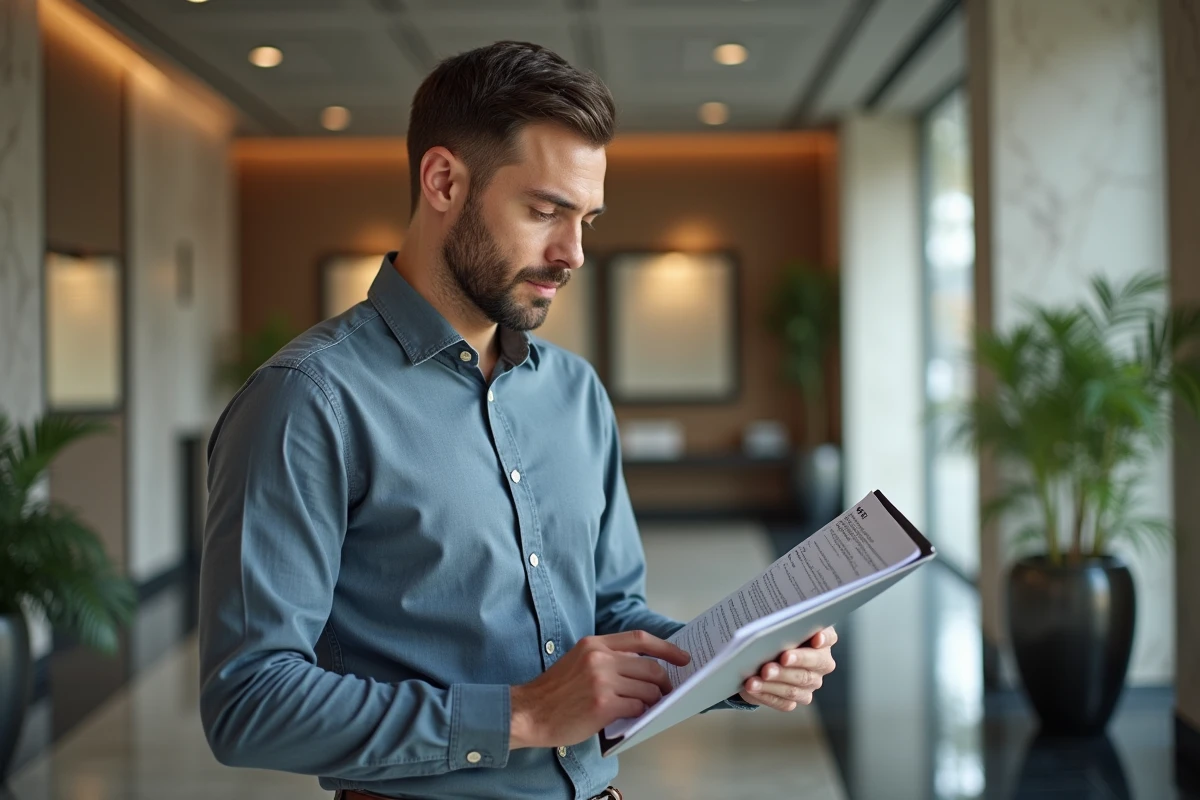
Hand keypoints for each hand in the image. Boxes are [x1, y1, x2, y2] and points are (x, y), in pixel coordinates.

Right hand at [509, 630, 690, 749]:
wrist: (530, 713)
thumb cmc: (554, 692)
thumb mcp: (578, 661)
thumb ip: (607, 659)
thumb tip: (643, 669)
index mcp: (594, 644)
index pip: (640, 639)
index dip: (666, 648)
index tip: (682, 657)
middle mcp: (599, 658)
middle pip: (650, 666)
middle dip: (664, 681)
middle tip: (666, 691)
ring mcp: (602, 681)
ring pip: (648, 688)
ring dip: (653, 700)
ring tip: (647, 705)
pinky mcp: (603, 705)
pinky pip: (637, 706)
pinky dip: (640, 712)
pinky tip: (632, 715)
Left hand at [737, 626, 837, 710]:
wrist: (762, 655)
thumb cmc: (773, 634)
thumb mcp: (777, 624)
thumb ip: (780, 623)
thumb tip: (767, 625)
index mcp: (821, 640)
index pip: (829, 637)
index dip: (824, 638)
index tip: (816, 639)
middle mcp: (821, 664)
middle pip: (813, 665)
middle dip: (794, 662)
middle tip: (777, 660)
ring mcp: (810, 684)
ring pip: (796, 687)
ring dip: (774, 683)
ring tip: (755, 679)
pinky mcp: (796, 699)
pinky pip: (783, 702)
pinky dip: (766, 695)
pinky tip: (751, 688)